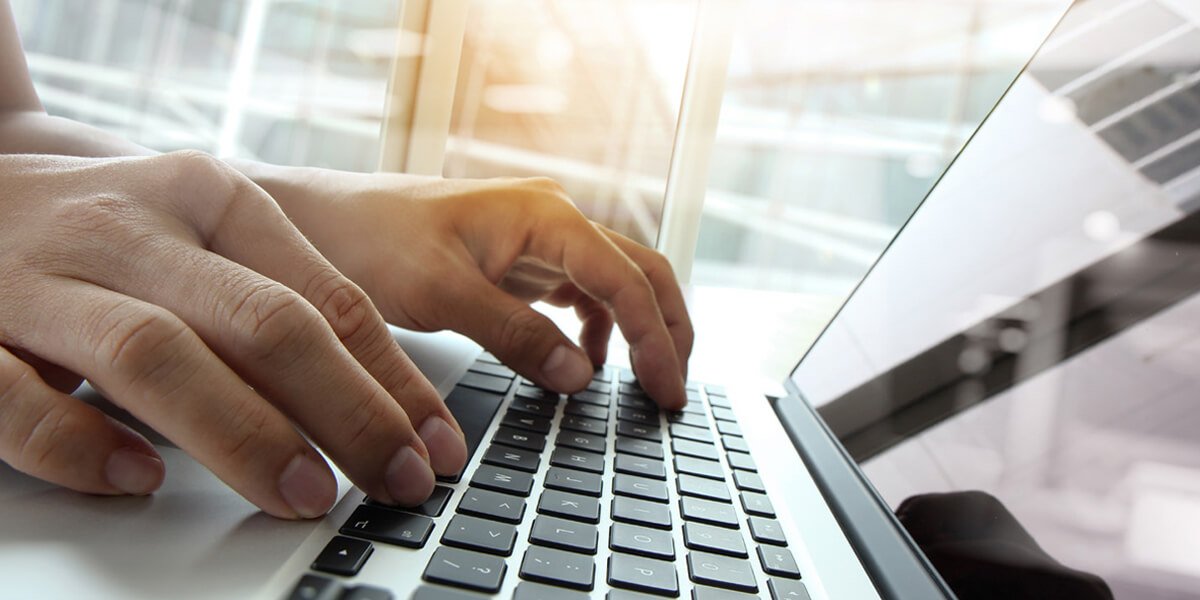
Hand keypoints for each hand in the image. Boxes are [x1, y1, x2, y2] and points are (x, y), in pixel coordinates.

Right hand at [0, 152, 467, 517]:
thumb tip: (385, 401)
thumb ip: (276, 301)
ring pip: (155, 353)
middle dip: (346, 410)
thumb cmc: (105, 229)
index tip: (436, 447)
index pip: (326, 297)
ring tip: (303, 494)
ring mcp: (44, 276)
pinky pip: (16, 395)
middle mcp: (135, 228)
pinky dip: (78, 443)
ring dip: (242, 432)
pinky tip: (138, 480)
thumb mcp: (200, 234)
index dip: (392, 379)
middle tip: (395, 481)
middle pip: (261, 321)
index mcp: (208, 197)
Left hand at [288, 173, 693, 408]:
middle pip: (641, 272)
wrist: (320, 221)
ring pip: (616, 282)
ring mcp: (539, 238)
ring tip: (647, 383)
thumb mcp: (439, 293)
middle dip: (668, 329)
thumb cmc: (369, 239)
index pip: (626, 279)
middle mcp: (552, 219)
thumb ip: (513, 334)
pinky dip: (597, 329)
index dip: (656, 338)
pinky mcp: (520, 260)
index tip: (666, 390)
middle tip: (673, 391)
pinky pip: (580, 293)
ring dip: (639, 329)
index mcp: (544, 214)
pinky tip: (586, 364)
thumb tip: (580, 376)